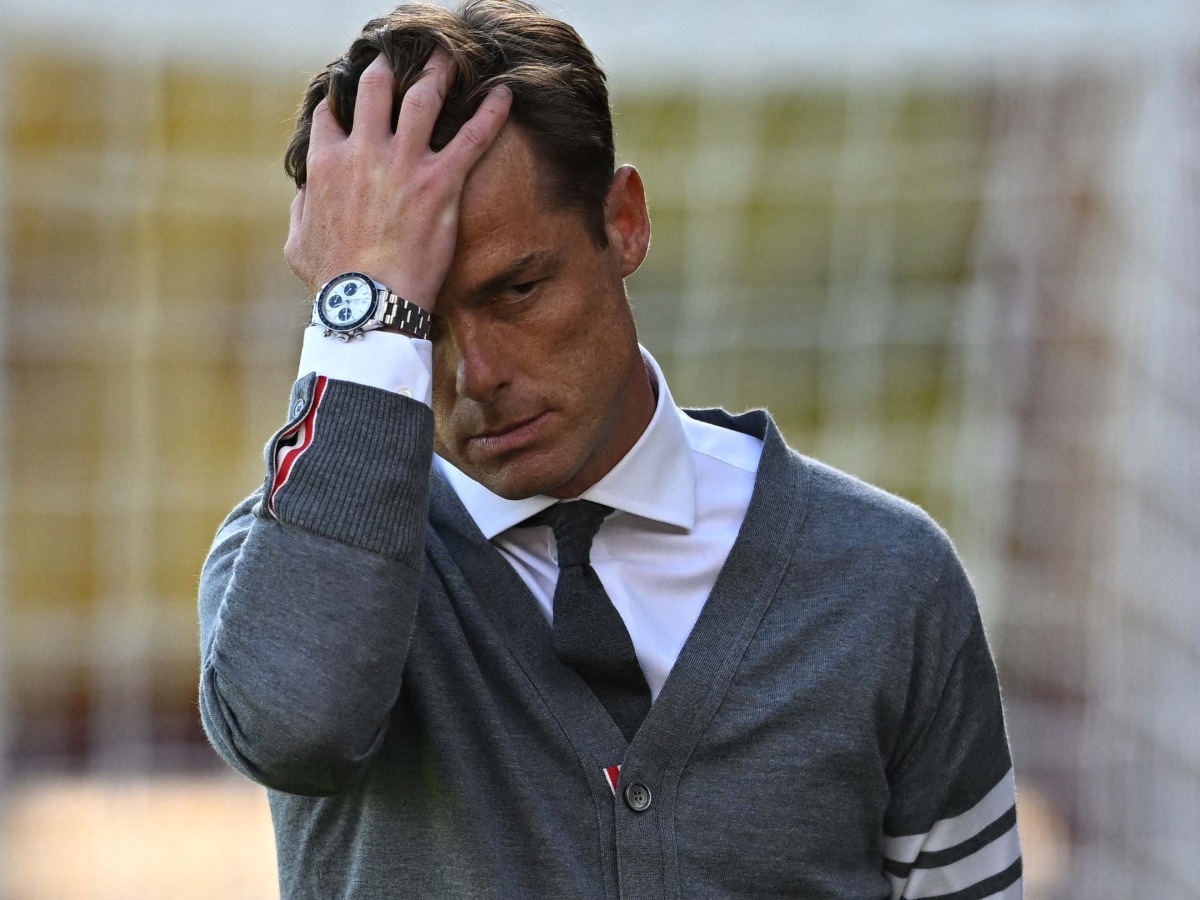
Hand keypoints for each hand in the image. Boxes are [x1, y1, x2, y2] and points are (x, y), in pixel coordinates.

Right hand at [284, 49, 511, 310]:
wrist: (368, 303)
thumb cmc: (333, 282)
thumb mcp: (298, 244)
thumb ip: (301, 211)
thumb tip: (304, 197)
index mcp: (327, 164)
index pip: (331, 114)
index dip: (342, 101)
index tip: (352, 98)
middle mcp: (364, 151)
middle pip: (374, 89)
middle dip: (387, 67)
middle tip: (399, 58)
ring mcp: (404, 163)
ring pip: (422, 98)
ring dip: (437, 73)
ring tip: (447, 57)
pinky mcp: (440, 182)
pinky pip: (472, 136)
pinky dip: (491, 112)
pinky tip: (504, 95)